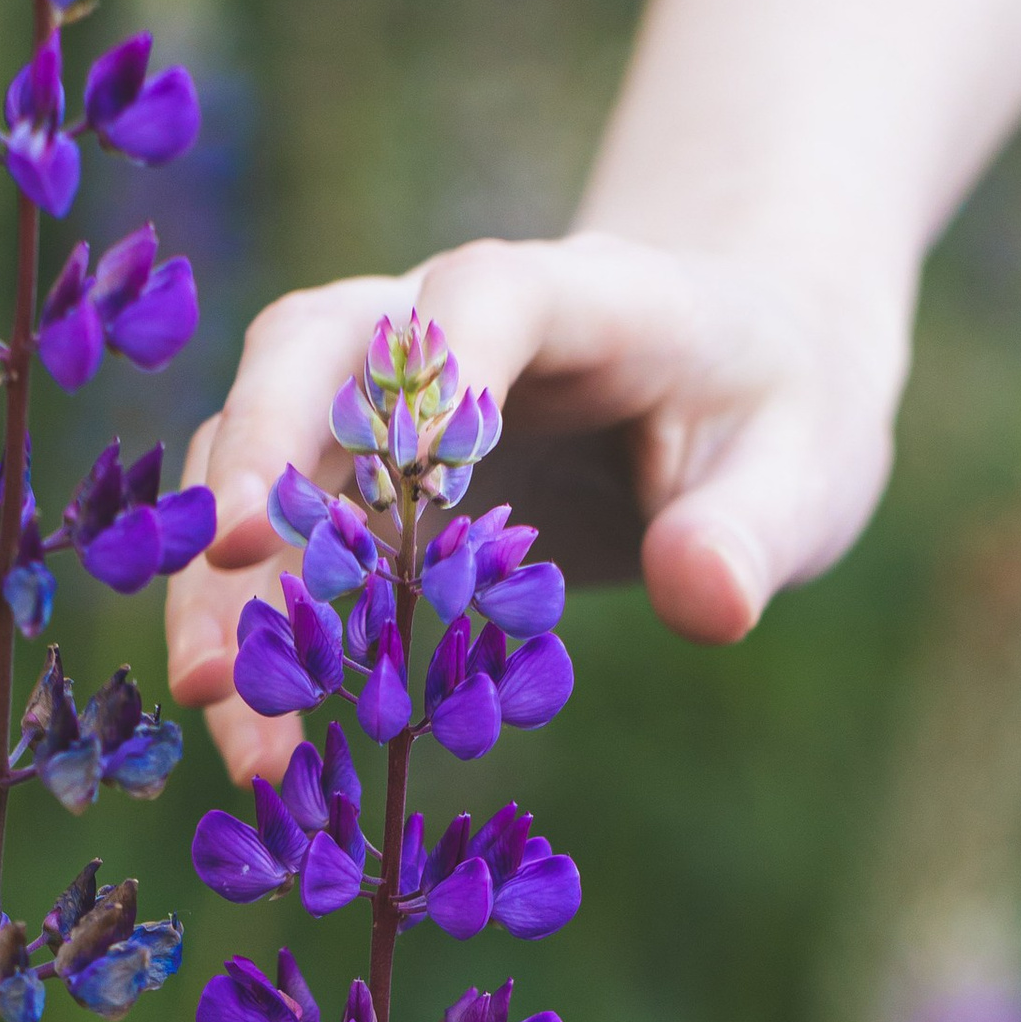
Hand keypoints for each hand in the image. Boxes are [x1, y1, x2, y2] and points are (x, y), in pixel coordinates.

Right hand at [160, 230, 910, 781]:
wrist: (726, 377)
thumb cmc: (766, 417)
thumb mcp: (804, 471)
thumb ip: (751, 530)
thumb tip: (706, 603)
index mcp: (577, 293)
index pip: (485, 294)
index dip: (433, 375)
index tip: (402, 482)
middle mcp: (442, 319)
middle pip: (311, 345)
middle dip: (261, 459)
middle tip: (237, 573)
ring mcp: (375, 389)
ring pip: (257, 441)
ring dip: (224, 572)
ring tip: (217, 709)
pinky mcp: (346, 464)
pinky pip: (265, 525)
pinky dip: (240, 617)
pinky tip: (249, 728)